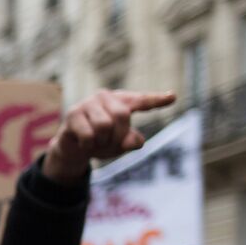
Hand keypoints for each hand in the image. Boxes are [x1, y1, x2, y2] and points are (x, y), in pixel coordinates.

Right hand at [42, 89, 175, 184]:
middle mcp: (105, 96)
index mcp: (122, 101)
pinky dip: (89, 146)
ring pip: (104, 125)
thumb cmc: (101, 141)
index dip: (157, 99)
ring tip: (96, 143)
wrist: (73, 148)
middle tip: (110, 144)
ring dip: (102, 142)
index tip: (173, 97)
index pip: (141, 100)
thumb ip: (132, 141)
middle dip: (117, 135)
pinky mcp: (73, 113)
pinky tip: (84, 144)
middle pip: (122, 115)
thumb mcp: (120, 144)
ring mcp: (88, 103)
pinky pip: (88, 134)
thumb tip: (133, 142)